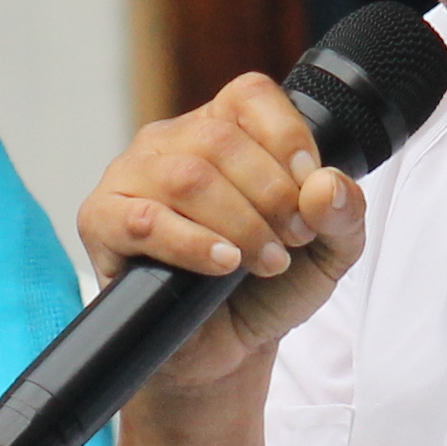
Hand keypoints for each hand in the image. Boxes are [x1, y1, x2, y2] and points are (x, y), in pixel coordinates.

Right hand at [72, 75, 371, 396]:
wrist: (225, 350)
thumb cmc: (267, 287)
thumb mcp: (328, 252)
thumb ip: (344, 214)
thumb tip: (326, 185)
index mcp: (222, 129)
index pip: (249, 95)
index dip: (288, 137)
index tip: (311, 189)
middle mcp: (171, 143)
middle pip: (220, 139)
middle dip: (271, 195)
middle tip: (293, 241)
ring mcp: (130, 178)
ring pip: (186, 176)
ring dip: (239, 224)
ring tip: (265, 262)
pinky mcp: (102, 222)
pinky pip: (143, 219)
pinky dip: (191, 244)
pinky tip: (222, 264)